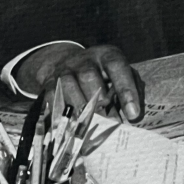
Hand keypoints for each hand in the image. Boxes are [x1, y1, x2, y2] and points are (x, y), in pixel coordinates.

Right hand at [14, 43, 144, 122]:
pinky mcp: (51, 82)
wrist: (69, 64)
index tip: (133, 114)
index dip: (126, 90)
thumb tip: (131, 117)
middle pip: (89, 77)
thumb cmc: (104, 76)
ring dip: (79, 109)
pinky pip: (53, 97)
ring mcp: (65, 70)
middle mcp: (85, 60)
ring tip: (89, 128)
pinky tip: (69, 127)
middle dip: (100, 104)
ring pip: (69, 86)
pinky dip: (61, 113)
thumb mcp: (119, 76)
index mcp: (107, 55)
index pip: (117, 67)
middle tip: (108, 124)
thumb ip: (127, 92)